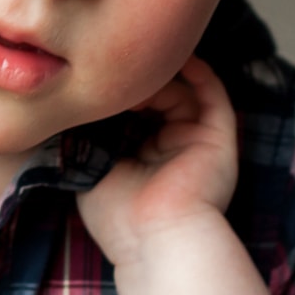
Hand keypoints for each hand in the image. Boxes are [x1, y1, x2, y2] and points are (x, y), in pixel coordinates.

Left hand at [78, 59, 237, 268]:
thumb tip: (75, 100)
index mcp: (144, 156)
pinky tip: (175, 58)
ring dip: (157, 77)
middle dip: (134, 80)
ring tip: (131, 76)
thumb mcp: (90, 166)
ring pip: (181, 90)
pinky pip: (212, 93)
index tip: (92, 75)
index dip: (116, 91)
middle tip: (110, 70)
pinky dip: (197, 71)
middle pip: (158, 96)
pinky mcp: (218, 137)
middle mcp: (173, 146)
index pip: (134, 110)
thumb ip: (88, 134)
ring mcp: (197, 140)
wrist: (150, 237)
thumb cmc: (116, 213)